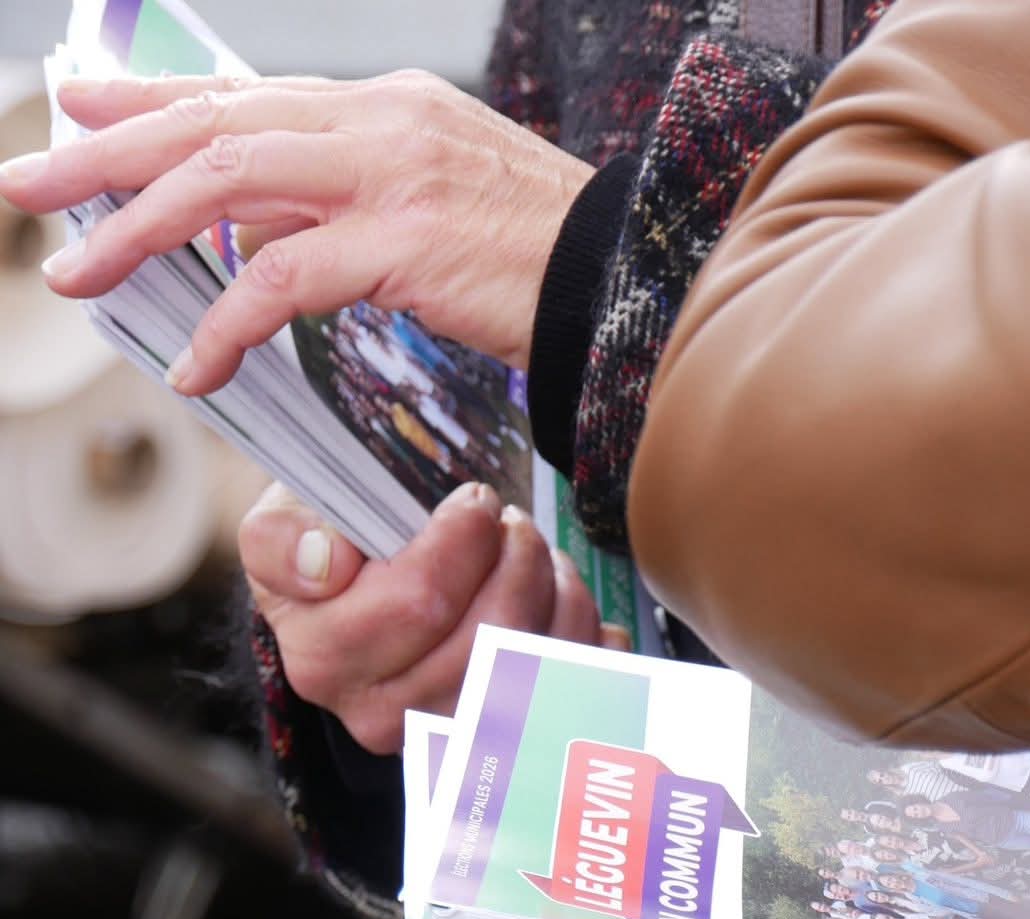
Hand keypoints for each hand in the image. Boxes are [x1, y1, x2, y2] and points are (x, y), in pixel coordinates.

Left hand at [3, 69, 592, 392]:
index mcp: (382, 108)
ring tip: (79, 275)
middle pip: (212, 126)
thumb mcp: (440, 203)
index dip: (150, 104)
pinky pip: (284, 279)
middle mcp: (375, 123)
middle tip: (30, 186)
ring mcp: (388, 176)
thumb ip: (353, 201)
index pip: (245, 97)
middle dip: (107, 157)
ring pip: (228, 186)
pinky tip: (192, 364)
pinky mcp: (404, 242)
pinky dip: (226, 323)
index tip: (78, 110)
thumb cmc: (542, 258)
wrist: (624, 278)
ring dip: (139, 231)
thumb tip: (271, 232)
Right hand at [241, 480, 610, 754]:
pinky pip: (576, 688)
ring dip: (554, 592)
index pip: (418, 603)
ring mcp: (451, 737)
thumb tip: (323, 563)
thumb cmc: (331, 552)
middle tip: (512, 522)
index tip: (473, 502)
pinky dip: (587, 634)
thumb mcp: (283, 529)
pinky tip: (563, 599)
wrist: (353, 606)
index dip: (462, 541)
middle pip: (489, 635)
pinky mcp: (509, 740)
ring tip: (533, 554)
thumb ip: (284, 540)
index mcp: (325, 661)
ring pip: (538, 662)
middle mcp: (383, 715)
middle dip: (517, 560)